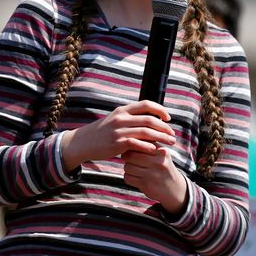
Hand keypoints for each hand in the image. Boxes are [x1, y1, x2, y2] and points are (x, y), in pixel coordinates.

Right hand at [61, 101, 175, 170]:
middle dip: (164, 127)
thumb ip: (130, 118)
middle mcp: (122, 118)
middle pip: (150, 119)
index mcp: (123, 110)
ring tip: (169, 143)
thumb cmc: (102, 132)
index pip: (146, 104)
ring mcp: (119, 130)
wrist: (83, 142)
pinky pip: (137, 144)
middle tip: (173, 135)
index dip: (160, 110)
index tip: (168, 118)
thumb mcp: (115, 119)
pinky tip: (155, 150)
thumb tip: (149, 120)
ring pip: (146, 132)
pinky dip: (148, 147)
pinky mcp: (117, 143)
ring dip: (161, 138)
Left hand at [122, 147, 187, 214]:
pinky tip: (135, 177)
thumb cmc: (163, 167)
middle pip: (131, 155)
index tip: (132, 150)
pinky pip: (128, 178)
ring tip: (133, 169)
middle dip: (127, 157)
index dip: (132, 146)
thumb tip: (129, 139)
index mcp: (162, 152)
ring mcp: (152, 174)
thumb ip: (149, 145)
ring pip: (128, 167)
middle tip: (129, 159)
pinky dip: (128, 177)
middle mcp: (158, 162)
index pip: (139, 144)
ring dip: (128, 168)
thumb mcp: (162, 154)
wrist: (175, 189)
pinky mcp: (146, 185)